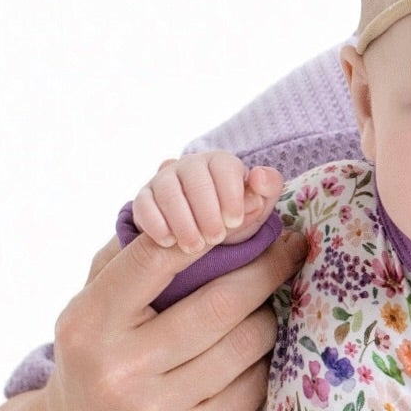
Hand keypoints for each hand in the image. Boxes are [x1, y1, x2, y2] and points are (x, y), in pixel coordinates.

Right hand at [46, 170, 307, 410]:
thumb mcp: (91, 308)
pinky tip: (258, 351)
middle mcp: (119, 369)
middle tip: (291, 245)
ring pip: (247, 344)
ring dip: (268, 315)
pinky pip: (254, 386)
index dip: (210, 230)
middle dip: (265, 268)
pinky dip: (263, 362)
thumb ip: (127, 255)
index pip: (155, 260)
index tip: (250, 212)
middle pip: (220, 303)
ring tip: (270, 300)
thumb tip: (174, 183)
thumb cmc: (97, 358)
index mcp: (89, 324)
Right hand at [132, 151, 282, 256]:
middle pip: (195, 178)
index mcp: (219, 163)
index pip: (224, 165)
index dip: (230, 193)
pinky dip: (155, 223)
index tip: (234, 221)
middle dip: (206, 211)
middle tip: (216, 238)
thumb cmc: (233, 216)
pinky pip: (144, 204)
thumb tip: (261, 177)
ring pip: (168, 191)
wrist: (203, 232)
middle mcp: (190, 166)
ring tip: (194, 246)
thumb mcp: (255, 207)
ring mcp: (164, 180)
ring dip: (182, 221)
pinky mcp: (145, 198)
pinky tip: (168, 241)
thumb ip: (266, 190)